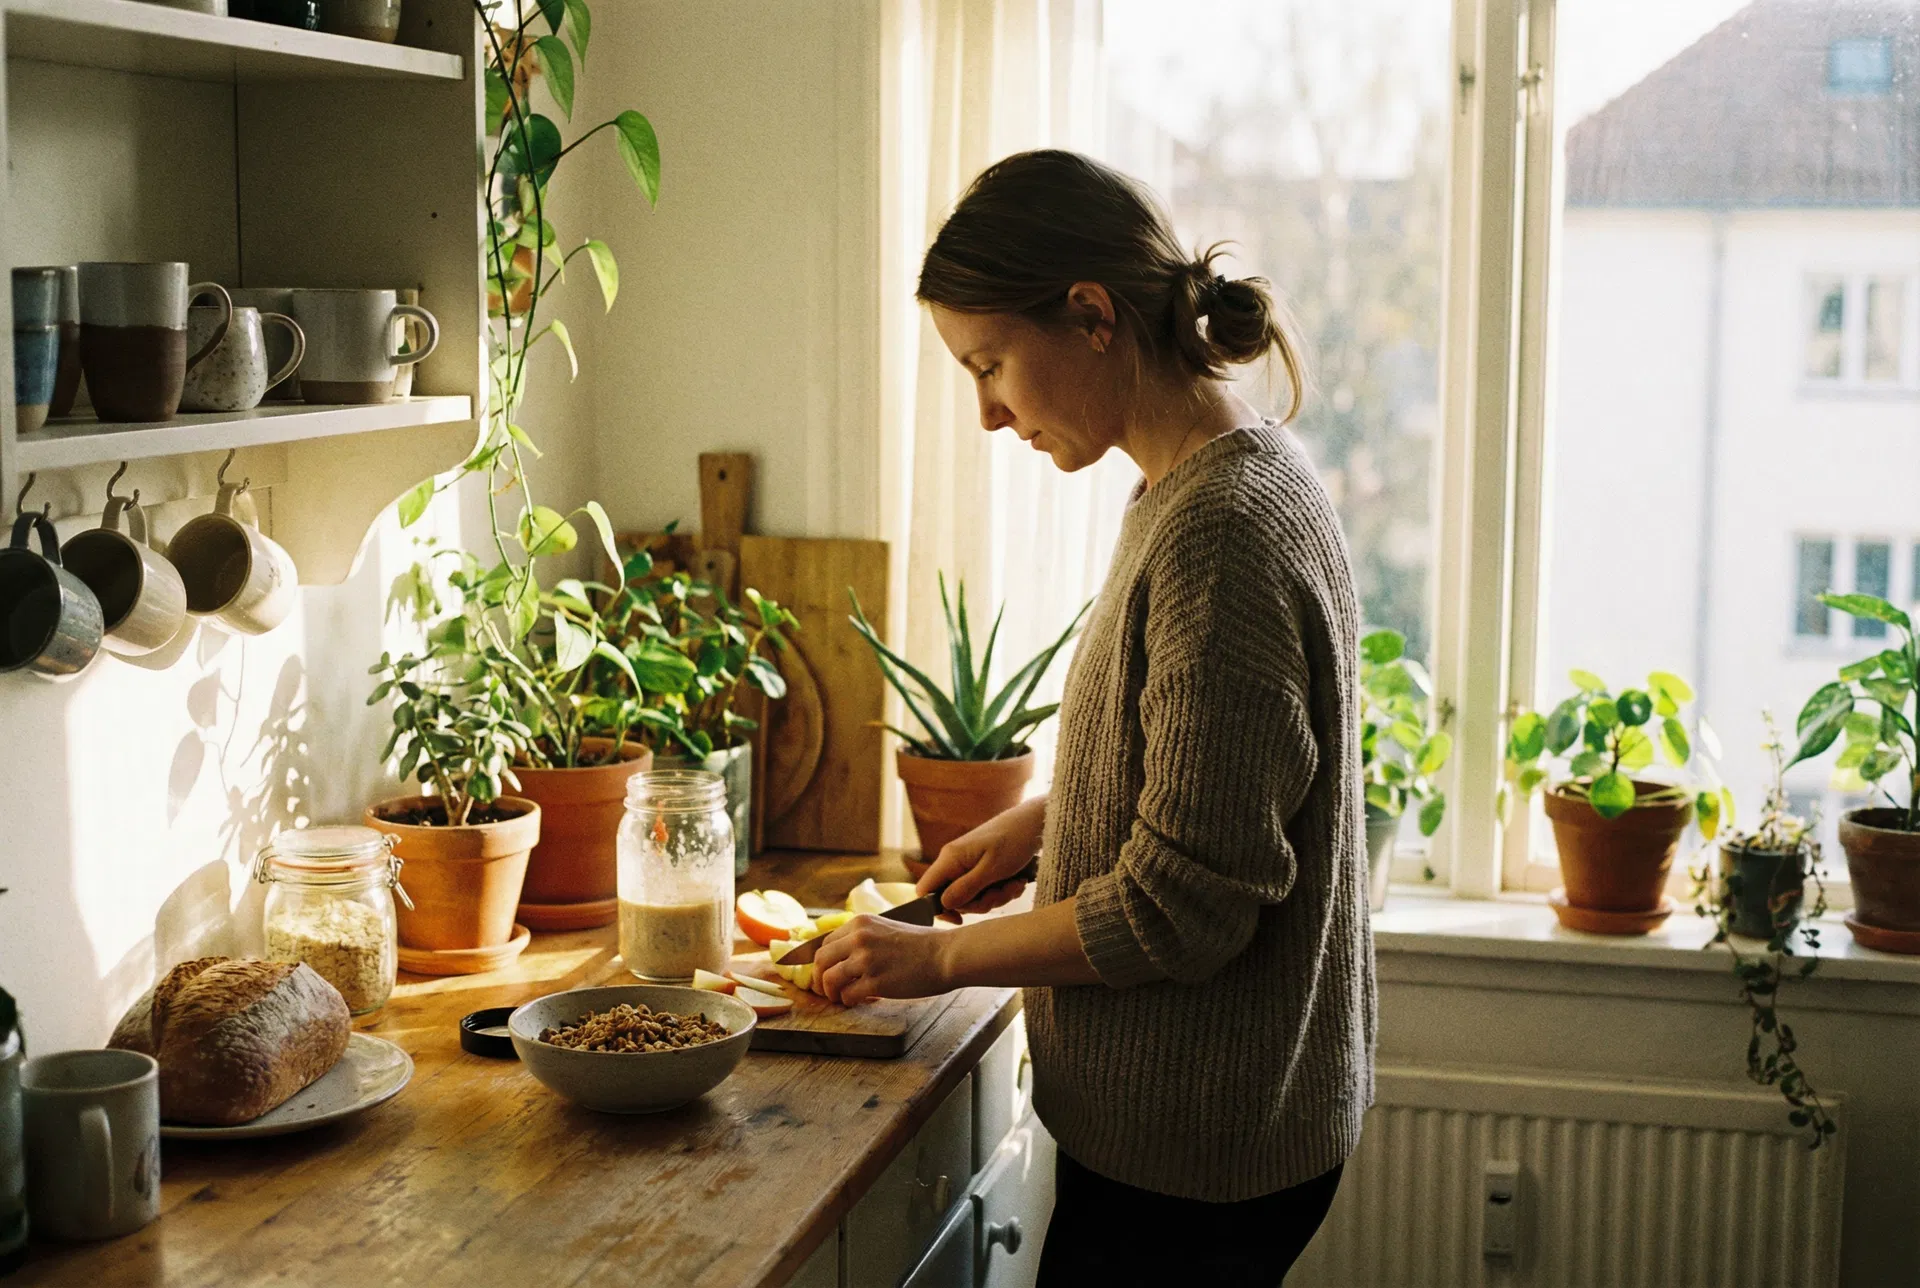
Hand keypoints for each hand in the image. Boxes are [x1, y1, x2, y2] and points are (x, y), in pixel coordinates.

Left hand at [813, 916, 952, 1004]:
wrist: (946, 954)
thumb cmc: (923, 944)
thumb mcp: (887, 929)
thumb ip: (864, 938)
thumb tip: (843, 957)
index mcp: (860, 923)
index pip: (825, 943)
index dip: (822, 962)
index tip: (825, 973)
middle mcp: (859, 938)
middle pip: (820, 961)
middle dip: (819, 979)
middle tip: (826, 991)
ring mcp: (866, 960)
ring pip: (829, 980)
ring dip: (831, 993)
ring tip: (841, 999)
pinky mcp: (876, 982)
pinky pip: (848, 996)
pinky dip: (849, 1002)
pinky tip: (860, 1001)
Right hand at [918, 796, 1045, 916]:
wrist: (1035, 822)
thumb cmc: (1014, 840)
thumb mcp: (992, 869)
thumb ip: (966, 888)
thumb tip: (943, 905)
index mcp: (950, 858)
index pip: (925, 889)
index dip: (937, 909)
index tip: (960, 918)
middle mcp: (955, 862)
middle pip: (953, 899)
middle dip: (980, 902)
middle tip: (1001, 893)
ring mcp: (968, 865)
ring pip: (973, 897)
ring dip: (996, 897)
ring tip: (1015, 884)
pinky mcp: (982, 868)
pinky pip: (985, 890)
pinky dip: (1003, 890)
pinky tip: (1017, 881)